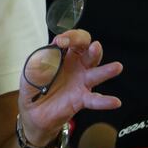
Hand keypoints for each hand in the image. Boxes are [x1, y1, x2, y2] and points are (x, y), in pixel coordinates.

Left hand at [19, 29, 121, 144]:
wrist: (31, 109)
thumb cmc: (34, 83)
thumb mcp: (33, 65)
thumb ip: (44, 55)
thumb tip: (55, 45)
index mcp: (65, 54)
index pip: (75, 40)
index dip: (71, 37)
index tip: (60, 41)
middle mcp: (77, 66)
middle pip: (90, 52)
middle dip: (92, 48)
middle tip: (93, 46)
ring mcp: (81, 82)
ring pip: (97, 73)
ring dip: (107, 70)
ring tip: (116, 67)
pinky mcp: (81, 99)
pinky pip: (95, 100)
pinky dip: (105, 101)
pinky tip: (115, 101)